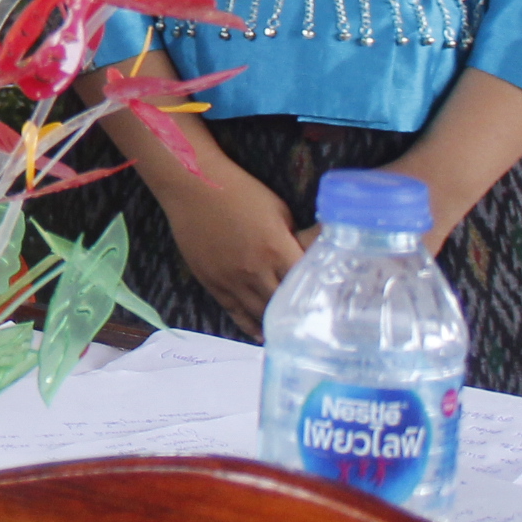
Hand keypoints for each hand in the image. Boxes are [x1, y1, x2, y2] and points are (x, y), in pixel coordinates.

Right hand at [156, 167, 306, 339]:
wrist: (194, 186)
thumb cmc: (240, 191)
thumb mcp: (279, 209)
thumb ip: (292, 238)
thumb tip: (306, 255)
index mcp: (277, 249)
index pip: (304, 284)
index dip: (317, 296)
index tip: (327, 305)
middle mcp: (256, 270)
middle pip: (283, 304)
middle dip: (298, 315)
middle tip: (312, 325)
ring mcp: (232, 279)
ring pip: (260, 313)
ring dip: (275, 324)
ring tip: (289, 335)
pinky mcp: (213, 282)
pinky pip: (235, 312)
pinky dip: (249, 326)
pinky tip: (260, 334)